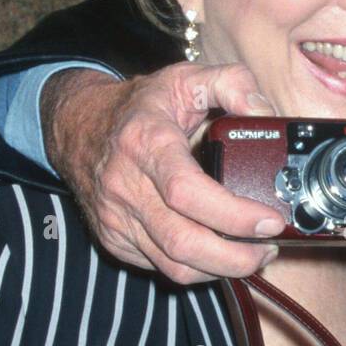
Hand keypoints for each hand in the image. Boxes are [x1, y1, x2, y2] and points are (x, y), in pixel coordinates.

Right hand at [42, 64, 285, 283]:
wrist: (76, 125)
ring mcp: (117, 218)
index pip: (187, 191)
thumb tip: (264, 113)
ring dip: (222, 268)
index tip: (270, 221)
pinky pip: (161, 267)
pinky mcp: (114, 240)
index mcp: (146, 143)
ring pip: (174, 265)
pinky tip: (221, 254)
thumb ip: (233, 83)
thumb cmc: (139, 105)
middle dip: (235, 257)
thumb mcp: (186, 77)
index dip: (232, 215)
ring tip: (254, 254)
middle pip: (184, 241)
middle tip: (269, 248)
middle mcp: (126, 186)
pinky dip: (198, 268)